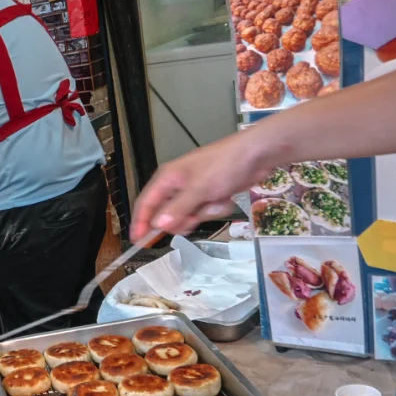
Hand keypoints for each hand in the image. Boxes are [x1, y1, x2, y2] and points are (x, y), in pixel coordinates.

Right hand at [130, 132, 270, 240]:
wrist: (257, 154)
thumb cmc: (223, 166)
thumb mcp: (198, 189)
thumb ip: (177, 209)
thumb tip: (157, 226)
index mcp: (167, 178)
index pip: (146, 204)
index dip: (140, 222)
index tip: (138, 241)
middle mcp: (176, 185)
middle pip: (166, 213)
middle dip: (181, 219)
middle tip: (193, 220)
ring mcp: (193, 191)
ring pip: (187, 215)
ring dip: (201, 214)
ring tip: (214, 202)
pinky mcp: (209, 195)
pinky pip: (203, 212)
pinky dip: (213, 209)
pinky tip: (224, 199)